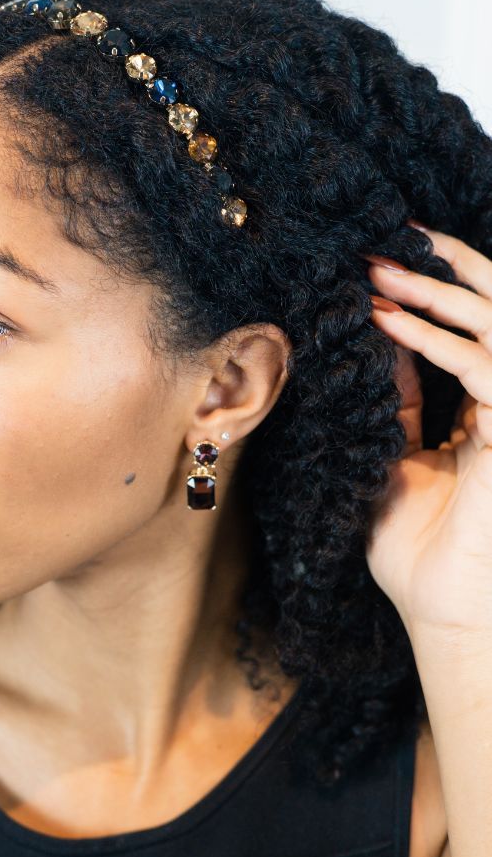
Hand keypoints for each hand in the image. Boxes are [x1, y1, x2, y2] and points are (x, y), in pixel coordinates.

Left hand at [362, 224, 491, 635]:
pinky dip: (435, 340)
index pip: (468, 338)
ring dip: (437, 292)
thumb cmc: (417, 554)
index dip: (428, 299)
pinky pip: (482, 366)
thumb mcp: (394, 462)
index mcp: (484, 416)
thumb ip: (397, 404)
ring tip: (381, 267)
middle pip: (491, 316)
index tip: (376, 269)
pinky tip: (390, 324)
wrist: (442, 614)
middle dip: (441, 272)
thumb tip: (383, 346)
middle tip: (384, 242)